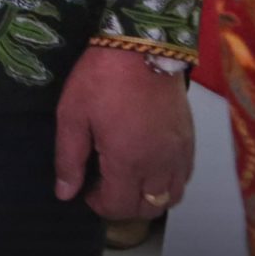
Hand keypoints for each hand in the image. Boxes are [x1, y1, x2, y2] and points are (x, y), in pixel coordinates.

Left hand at [55, 44, 193, 219]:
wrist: (141, 47)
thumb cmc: (100, 79)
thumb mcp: (72, 115)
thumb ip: (69, 159)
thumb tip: (65, 193)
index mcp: (127, 162)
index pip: (118, 207)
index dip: (98, 205)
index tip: (85, 188)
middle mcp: (159, 165)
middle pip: (147, 209)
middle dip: (122, 206)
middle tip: (103, 184)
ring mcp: (179, 154)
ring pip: (171, 197)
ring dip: (147, 197)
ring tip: (126, 177)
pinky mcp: (190, 140)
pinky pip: (184, 177)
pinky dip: (167, 182)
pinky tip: (148, 164)